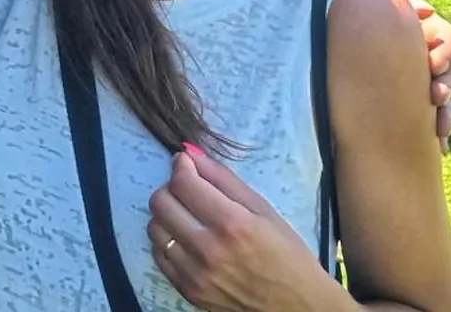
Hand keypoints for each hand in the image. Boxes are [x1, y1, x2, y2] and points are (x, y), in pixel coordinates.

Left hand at [147, 146, 337, 311]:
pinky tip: (186, 238)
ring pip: (154, 228)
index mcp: (232, 223)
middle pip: (161, 202)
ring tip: (188, 216)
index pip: (182, 183)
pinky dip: (167, 241)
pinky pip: (158, 255)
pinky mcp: (188, 290)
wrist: (295, 306)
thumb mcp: (263, 209)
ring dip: (167, 214)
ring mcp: (195, 274)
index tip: (186, 163)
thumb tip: (191, 154)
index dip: (181, 166)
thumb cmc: (287, 254)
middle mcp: (208, 249)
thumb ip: (224, 179)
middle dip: (171, 187)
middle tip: (188, 189)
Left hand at [356, 0, 450, 153]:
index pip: (448, 39)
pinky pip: (434, 118)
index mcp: (420, 30)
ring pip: (447, 97)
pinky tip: (440, 146)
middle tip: (435, 97)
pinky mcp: (411, 103)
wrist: (324, 39)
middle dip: (448, 85)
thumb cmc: (350, 11)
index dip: (446, 52)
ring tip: (440, 127)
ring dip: (448, 111)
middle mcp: (425, 55)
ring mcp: (419, 81)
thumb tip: (426, 10)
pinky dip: (438, 129)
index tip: (433, 65)